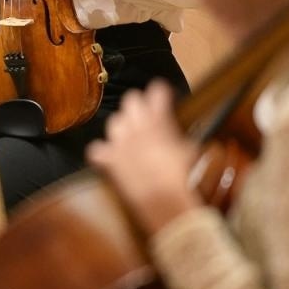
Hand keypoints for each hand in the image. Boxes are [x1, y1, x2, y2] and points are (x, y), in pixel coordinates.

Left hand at [85, 81, 199, 238]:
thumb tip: (183, 137)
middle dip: (138, 106)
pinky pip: (97, 149)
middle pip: (130, 100)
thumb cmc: (184, 174)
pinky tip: (108, 156)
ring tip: (130, 137)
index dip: (159, 92)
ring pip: (114, 122)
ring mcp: (120, 140)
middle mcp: (136, 125)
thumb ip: (182, 136)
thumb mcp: (191, 149)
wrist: (164, 198)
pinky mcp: (109, 158)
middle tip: (146, 117)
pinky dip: (102, 152)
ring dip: (122, 127)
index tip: (161, 94)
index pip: (157, 91)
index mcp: (159, 118)